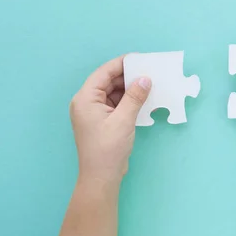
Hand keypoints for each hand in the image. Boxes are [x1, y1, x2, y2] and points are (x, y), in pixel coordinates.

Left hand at [69, 55, 150, 187]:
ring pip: (113, 92)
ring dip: (130, 89)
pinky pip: (115, 104)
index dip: (122, 64)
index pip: (104, 72)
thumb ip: (135, 97)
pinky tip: (143, 99)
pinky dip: (128, 101)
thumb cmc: (108, 148)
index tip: (140, 58)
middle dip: (128, 76)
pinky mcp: (102, 121)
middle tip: (149, 71)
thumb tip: (145, 78)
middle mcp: (87, 102)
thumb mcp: (124, 120)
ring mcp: (94, 112)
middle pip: (108, 81)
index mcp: (85, 98)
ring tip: (149, 84)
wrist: (101, 178)